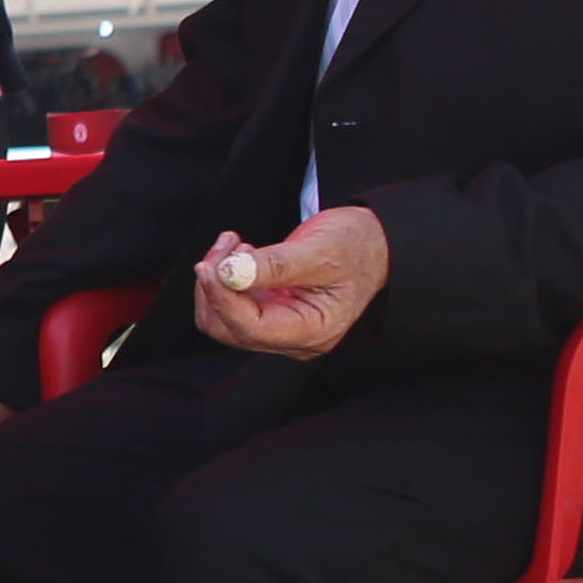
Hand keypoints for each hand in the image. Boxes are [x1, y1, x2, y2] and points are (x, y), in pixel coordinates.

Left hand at [192, 206, 390, 359]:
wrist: (373, 243)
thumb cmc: (355, 246)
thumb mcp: (318, 250)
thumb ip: (274, 265)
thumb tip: (228, 272)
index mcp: (313, 331)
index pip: (250, 328)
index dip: (222, 298)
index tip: (209, 265)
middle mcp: (295, 339)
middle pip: (228, 328)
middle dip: (215, 287)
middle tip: (226, 245)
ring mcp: (280, 329)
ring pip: (222, 318)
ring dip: (217, 280)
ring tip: (235, 244)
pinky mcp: (270, 314)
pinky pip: (231, 305)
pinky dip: (224, 278)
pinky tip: (241, 252)